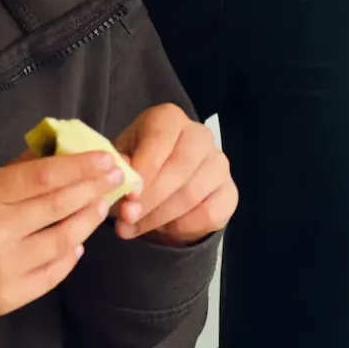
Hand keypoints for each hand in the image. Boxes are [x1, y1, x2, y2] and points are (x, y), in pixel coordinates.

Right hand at [0, 152, 124, 322]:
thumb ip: (12, 173)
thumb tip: (55, 151)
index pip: (44, 177)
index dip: (80, 167)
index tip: (105, 159)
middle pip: (59, 206)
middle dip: (93, 189)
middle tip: (116, 177)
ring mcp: (4, 267)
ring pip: (63, 241)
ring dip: (87, 222)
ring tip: (99, 206)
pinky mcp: (9, 296)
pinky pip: (52, 273)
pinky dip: (69, 256)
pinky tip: (77, 243)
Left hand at [110, 104, 236, 244]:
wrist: (164, 187)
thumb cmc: (138, 166)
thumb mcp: (121, 161)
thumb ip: (118, 166)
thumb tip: (121, 178)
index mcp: (169, 119)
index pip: (159, 141)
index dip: (143, 170)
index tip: (128, 196)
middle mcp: (199, 135)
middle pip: (179, 167)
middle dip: (150, 198)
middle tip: (128, 218)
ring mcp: (219, 163)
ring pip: (192, 193)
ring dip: (159, 216)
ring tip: (133, 228)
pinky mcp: (229, 192)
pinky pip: (209, 213)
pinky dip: (182, 226)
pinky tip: (162, 229)